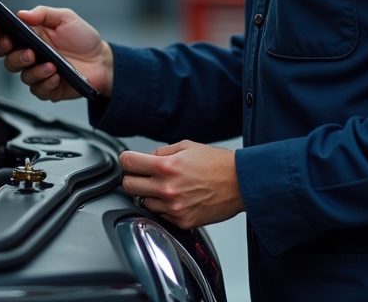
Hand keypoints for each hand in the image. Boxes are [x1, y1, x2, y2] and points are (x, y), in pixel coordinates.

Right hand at [0, 6, 113, 100]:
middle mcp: (29, 54)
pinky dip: (46, 83)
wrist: (102, 61)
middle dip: (11, 54)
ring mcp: (37, 73)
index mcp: (29, 35)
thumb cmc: (82, 38)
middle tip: (27, 52)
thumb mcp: (66, 18)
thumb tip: (22, 14)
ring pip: (22, 75)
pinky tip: (56, 77)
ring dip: (34, 70)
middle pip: (6, 57)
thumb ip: (44, 13)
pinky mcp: (47, 89)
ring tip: (50, 65)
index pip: (4, 33)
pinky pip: (38, 90)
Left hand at [120, 141, 243, 229]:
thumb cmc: (217, 164)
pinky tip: (178, 198)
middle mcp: (167, 188)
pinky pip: (161, 215)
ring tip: (167, 188)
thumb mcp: (187, 146)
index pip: (129, 163)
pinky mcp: (182, 221)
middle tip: (141, 176)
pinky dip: (165, 207)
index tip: (129, 161)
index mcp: (166, 167)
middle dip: (132, 178)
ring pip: (144, 202)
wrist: (240, 184)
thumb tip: (148, 159)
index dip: (127, 160)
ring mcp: (174, 208)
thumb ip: (163, 152)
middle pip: (129, 186)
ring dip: (150, 195)